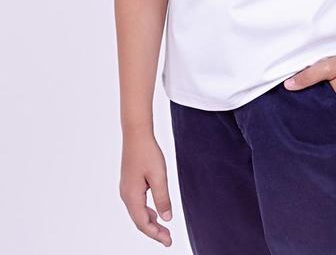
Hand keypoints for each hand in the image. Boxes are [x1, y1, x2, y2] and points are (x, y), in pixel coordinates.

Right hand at [119, 130, 172, 246]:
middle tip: (168, 239)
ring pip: (138, 213)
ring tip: (164, 230)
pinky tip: (156, 213)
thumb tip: (167, 218)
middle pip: (139, 220)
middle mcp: (126, 195)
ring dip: (151, 222)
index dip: (156, 234)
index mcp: (132, 196)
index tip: (168, 241)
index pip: (143, 223)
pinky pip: (137, 204)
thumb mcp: (159, 176)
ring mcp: (126, 189)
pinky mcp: (129, 184)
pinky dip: (147, 212)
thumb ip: (163, 198)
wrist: (136, 135)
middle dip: (154, 231)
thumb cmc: (147, 153)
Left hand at [283, 53, 335, 121]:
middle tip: (302, 119)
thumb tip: (288, 86)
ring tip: (316, 113)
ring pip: (335, 120)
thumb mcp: (327, 67)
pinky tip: (332, 107)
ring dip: (327, 116)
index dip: (305, 119)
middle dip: (315, 120)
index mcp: (335, 107)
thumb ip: (307, 76)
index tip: (295, 120)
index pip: (315, 119)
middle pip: (325, 121)